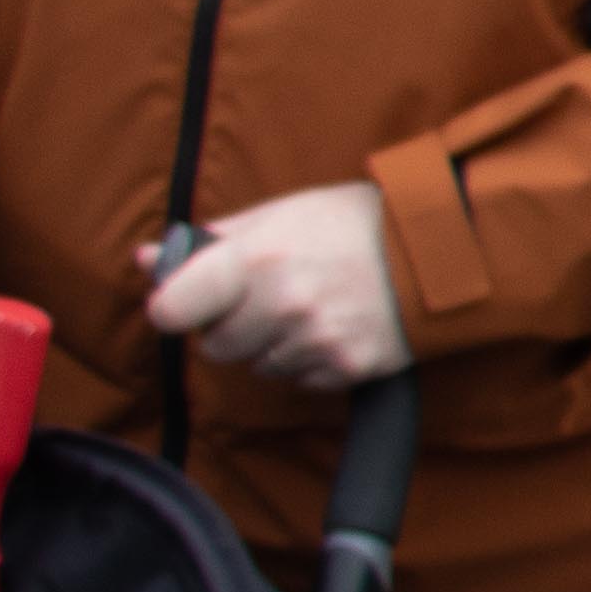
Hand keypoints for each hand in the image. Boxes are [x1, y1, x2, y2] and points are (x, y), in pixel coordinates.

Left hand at [143, 181, 410, 391]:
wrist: (442, 247)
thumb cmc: (356, 222)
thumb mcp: (283, 211)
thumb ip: (213, 239)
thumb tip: (148, 258)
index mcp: (256, 258)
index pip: (172, 309)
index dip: (176, 307)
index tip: (188, 302)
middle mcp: (281, 304)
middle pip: (217, 345)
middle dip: (235, 325)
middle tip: (270, 297)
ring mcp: (315, 340)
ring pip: (261, 366)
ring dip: (276, 345)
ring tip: (314, 308)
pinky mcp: (346, 368)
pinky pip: (302, 380)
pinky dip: (313, 360)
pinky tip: (338, 327)